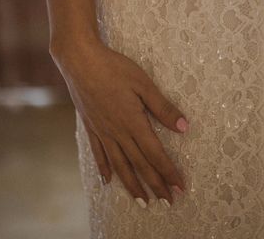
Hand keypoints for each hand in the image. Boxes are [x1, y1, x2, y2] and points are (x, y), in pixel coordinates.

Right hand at [51, 38, 188, 206]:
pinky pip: (99, 153)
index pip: (155, 154)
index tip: (180, 187)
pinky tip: (108, 180)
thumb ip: (163, 108)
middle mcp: (117, 132)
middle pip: (139, 165)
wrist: (80, 60)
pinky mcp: (91, 126)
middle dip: (155, 185)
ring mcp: (102, 131)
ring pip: (120, 165)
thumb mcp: (144, 84)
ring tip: (142, 201)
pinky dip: (105, 169)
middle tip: (168, 201)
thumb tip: (183, 127)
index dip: (168, 173)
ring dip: (132, 185)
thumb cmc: (115, 68)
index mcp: (133, 122)